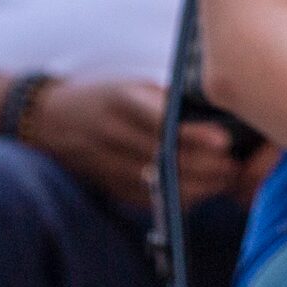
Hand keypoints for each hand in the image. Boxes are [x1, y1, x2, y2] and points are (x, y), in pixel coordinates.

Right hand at [28, 79, 229, 210]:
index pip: (162, 123)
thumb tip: (214, 112)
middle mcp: (115, 135)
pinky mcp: (111, 187)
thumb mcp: (133, 86)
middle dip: (207, 166)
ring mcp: (111, 165)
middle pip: (167, 159)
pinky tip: (202, 191)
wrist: (51, 122)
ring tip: (226, 178)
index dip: (194, 135)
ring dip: (200, 186)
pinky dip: (180, 199)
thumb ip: (168, 100)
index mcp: (122, 103)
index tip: (224, 141)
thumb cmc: (103, 98)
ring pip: (162, 185)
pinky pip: (151, 200)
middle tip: (236, 164)